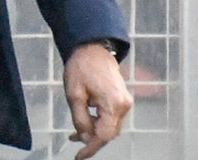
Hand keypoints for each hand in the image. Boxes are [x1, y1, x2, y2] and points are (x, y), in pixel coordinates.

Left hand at [64, 43, 132, 159]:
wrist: (93, 48)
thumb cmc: (82, 67)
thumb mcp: (74, 94)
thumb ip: (80, 119)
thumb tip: (84, 137)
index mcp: (113, 104)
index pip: (103, 135)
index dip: (90, 148)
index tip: (78, 156)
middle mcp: (124, 105)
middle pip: (108, 133)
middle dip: (91, 139)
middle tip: (73, 139)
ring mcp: (124, 102)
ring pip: (109, 127)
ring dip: (94, 131)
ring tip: (75, 132)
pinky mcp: (122, 99)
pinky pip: (111, 118)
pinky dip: (98, 122)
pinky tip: (85, 122)